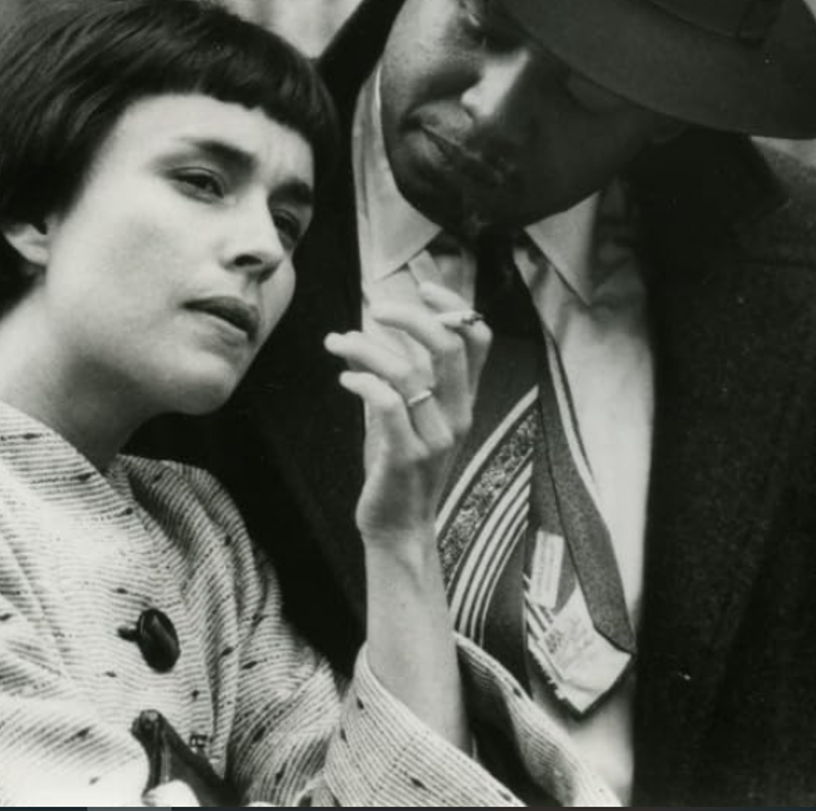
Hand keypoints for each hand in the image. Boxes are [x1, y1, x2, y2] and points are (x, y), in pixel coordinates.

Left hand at [324, 282, 490, 543]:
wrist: (397, 527)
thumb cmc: (397, 467)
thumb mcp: (402, 416)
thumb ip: (392, 378)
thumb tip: (358, 337)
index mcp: (462, 401)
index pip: (478, 342)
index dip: (456, 307)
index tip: (424, 288)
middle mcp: (458, 415)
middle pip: (449, 348)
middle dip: (412, 318)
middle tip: (377, 308)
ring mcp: (435, 438)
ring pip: (408, 373)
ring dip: (368, 350)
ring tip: (338, 343)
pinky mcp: (407, 457)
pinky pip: (389, 406)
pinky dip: (364, 383)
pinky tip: (345, 379)